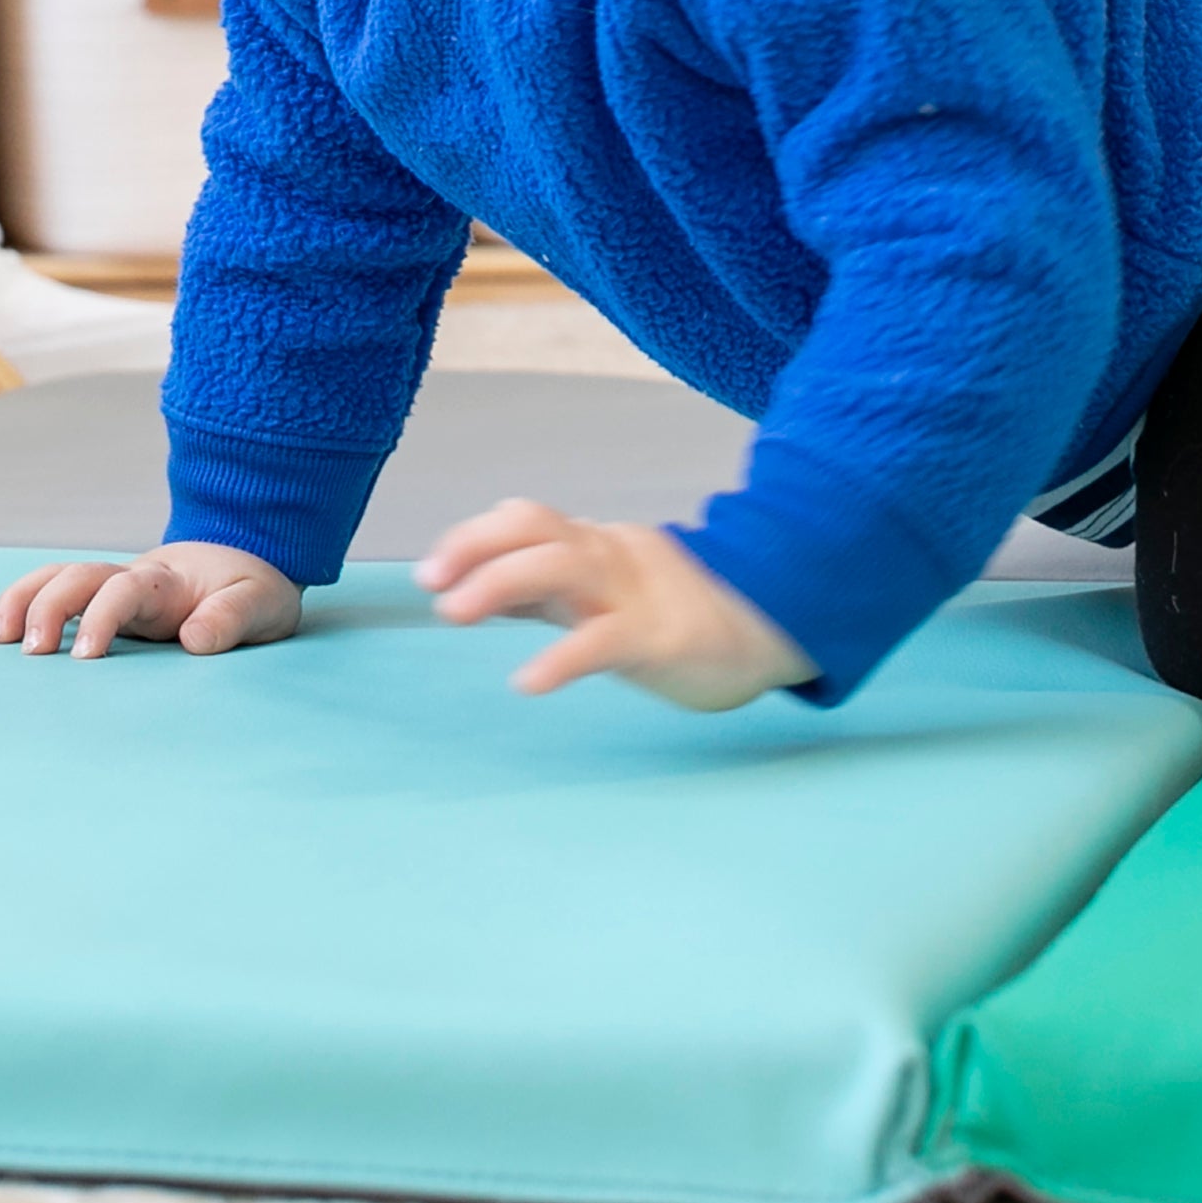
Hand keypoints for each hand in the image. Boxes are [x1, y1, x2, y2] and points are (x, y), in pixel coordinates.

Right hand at [0, 542, 302, 660]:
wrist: (247, 559)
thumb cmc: (253, 588)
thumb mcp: (261, 604)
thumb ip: (231, 619)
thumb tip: (193, 640)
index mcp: (166, 580)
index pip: (122, 589)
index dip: (100, 618)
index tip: (86, 657)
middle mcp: (132, 578)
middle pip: (76, 576)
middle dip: (47, 607)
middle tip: (32, 653)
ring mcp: (116, 586)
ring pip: (58, 577)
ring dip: (24, 600)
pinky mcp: (107, 600)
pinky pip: (59, 592)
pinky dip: (27, 603)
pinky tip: (6, 633)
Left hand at [414, 498, 812, 708]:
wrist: (770, 628)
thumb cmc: (672, 615)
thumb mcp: (601, 596)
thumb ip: (541, 593)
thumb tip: (468, 590)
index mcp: (593, 546)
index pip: (525, 520)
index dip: (473, 537)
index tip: (431, 571)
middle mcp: (608, 556)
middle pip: (535, 527)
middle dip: (474, 548)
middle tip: (430, 585)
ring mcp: (635, 591)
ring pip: (561, 565)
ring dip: (499, 583)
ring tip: (453, 613)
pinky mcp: (661, 636)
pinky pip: (604, 641)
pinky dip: (561, 658)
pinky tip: (528, 682)